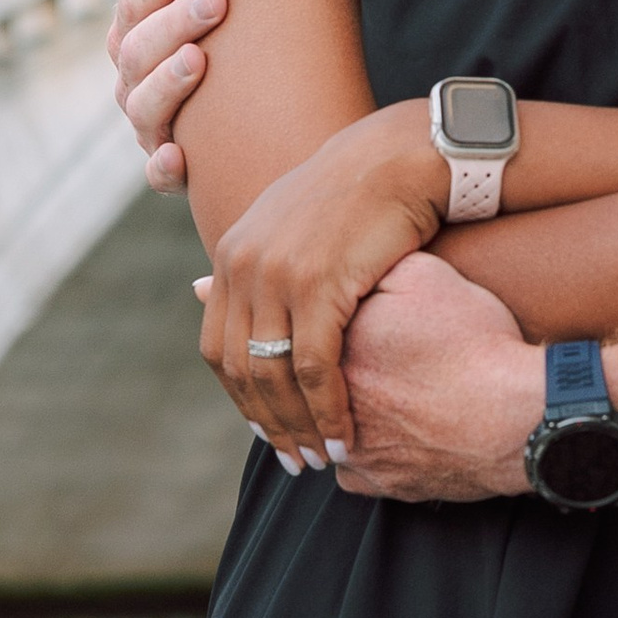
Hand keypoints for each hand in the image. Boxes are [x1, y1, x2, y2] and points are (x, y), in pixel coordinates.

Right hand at [106, 0, 225, 191]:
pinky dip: (163, 166)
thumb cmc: (224, 40)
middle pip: (135, 53)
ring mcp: (152, 129)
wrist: (267, 116)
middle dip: (172, 22)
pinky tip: (180, 152)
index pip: (132, 5)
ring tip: (201, 59)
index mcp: (137, 36)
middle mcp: (135, 84)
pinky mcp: (177, 172)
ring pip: (141, 108)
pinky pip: (158, 176)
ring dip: (167, 83)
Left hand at [193, 105, 449, 463]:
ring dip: (297, 426)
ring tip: (321, 457)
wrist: (398, 158)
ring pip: (273, 374)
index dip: (241, 398)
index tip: (270, 431)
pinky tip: (344, 432)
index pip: (219, 347)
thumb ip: (262, 268)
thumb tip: (225, 298)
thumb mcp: (294, 229)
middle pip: (242, 368)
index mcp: (231, 255)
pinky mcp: (316, 284)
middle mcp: (242, 265)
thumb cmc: (359, 197)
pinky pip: (312, 366)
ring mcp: (275, 274)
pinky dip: (326, 408)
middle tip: (296, 460)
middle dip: (268, 423)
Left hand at [339, 253, 542, 502]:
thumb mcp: (430, 278)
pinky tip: (394, 435)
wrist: (518, 417)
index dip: (348, 322)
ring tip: (391, 398)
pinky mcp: (376, 483)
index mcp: (337, 345)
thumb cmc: (479, 347)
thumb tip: (355, 266)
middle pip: (323, 380)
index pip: (321, 328)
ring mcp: (351, 447)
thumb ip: (379, 269)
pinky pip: (353, 468)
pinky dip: (370, 454)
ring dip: (351, 415)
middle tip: (384, 361)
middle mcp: (332, 400)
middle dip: (348, 370)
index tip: (371, 324)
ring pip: (331, 426)